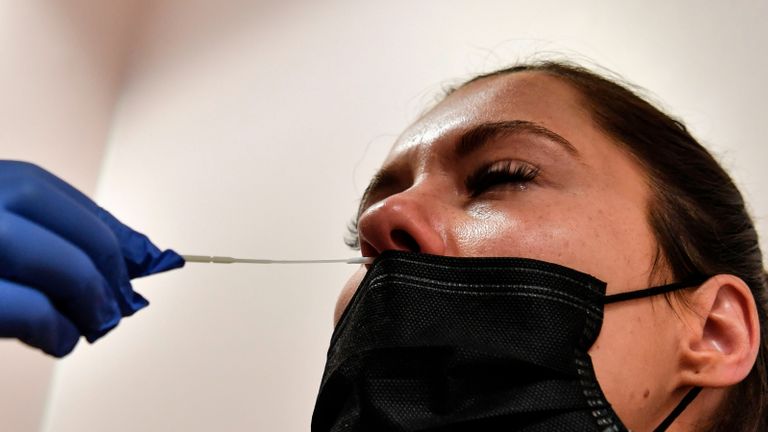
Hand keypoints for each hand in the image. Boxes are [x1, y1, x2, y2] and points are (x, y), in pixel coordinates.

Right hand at [0, 161, 183, 356]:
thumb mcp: (3, 236)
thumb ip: (56, 236)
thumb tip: (145, 255)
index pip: (44, 190)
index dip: (105, 229)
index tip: (142, 262)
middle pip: (63, 223)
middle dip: (106, 266)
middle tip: (121, 302)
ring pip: (58, 265)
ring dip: (91, 300)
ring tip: (94, 323)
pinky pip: (28, 311)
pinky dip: (57, 330)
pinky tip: (60, 340)